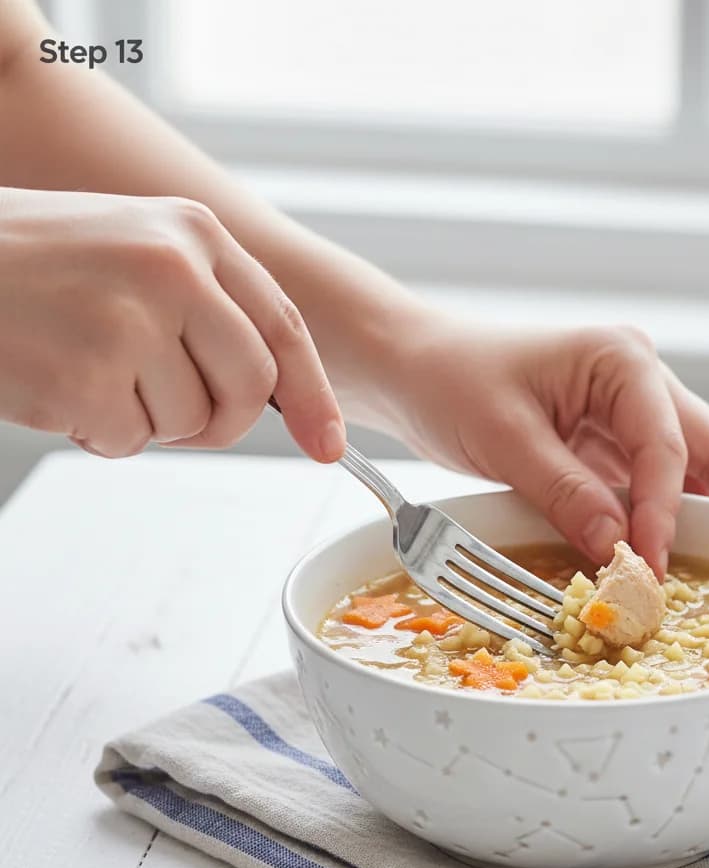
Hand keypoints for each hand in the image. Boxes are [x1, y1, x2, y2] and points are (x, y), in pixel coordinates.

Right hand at [0, 187, 344, 459]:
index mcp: (194, 235)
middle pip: (251, 388)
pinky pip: (130, 440)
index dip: (313, 395)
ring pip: (190, 420)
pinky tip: (57, 382)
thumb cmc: (32, 262)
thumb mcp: (136, 249)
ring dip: (145, 417)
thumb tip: (274, 388)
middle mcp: (174, 271)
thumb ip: (209, 305)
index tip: (330, 445)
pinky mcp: (86, 374)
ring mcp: (131, 322)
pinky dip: (99, 430)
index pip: (284, 327)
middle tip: (169, 407)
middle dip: (222, 418)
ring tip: (88, 366)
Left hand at [391, 320, 708, 576]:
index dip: (665, 512)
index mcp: (620, 358)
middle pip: (705, 445)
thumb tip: (619, 552)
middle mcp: (637, 376)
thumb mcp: (506, 439)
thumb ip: (567, 494)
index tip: (653, 566)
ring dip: (700, 512)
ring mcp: (626, 406)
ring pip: (685, 464)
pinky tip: (663, 551)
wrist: (412, 367)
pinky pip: (646, 478)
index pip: (664, 444)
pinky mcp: (605, 436)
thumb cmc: (450, 382)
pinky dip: (657, 514)